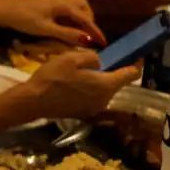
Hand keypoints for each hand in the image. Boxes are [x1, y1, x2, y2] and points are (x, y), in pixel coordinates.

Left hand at [0, 0, 104, 45]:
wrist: (1, 10)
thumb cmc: (22, 19)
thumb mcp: (45, 29)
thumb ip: (66, 34)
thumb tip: (87, 40)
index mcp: (63, 4)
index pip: (86, 18)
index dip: (95, 31)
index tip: (103, 43)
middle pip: (83, 6)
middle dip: (89, 20)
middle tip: (89, 36)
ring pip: (75, 5)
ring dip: (80, 17)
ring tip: (79, 33)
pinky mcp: (46, 2)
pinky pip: (65, 7)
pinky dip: (70, 16)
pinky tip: (66, 27)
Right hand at [25, 49, 139, 118]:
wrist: (33, 101)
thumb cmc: (53, 78)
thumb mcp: (71, 58)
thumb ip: (91, 58)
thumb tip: (99, 63)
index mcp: (106, 85)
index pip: (132, 74)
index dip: (136, 64)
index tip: (134, 56)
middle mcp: (105, 99)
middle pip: (117, 83)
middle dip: (113, 72)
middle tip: (99, 61)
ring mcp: (95, 108)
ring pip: (104, 91)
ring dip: (99, 81)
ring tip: (83, 72)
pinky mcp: (84, 113)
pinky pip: (94, 98)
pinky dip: (90, 90)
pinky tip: (75, 84)